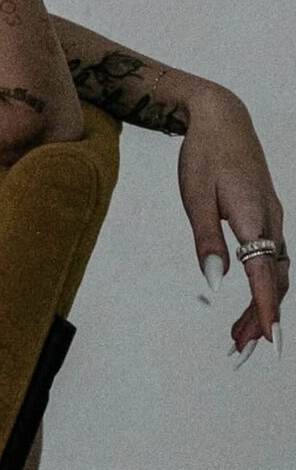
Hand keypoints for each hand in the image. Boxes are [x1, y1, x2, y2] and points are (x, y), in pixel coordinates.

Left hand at [178, 86, 287, 361]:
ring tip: (239, 338)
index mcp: (254, 216)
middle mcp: (272, 220)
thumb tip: (212, 281)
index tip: (268, 345)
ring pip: (275, 272)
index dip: (267, 311)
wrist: (222, 116)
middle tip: (240, 353)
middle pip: (275, 281)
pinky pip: (271, 258)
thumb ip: (206, 239)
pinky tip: (248, 299)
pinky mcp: (266, 216)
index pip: (265, 274)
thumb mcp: (195, 195)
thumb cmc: (204, 153)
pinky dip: (262, 284)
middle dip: (262, 320)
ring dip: (262, 306)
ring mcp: (273, 218)